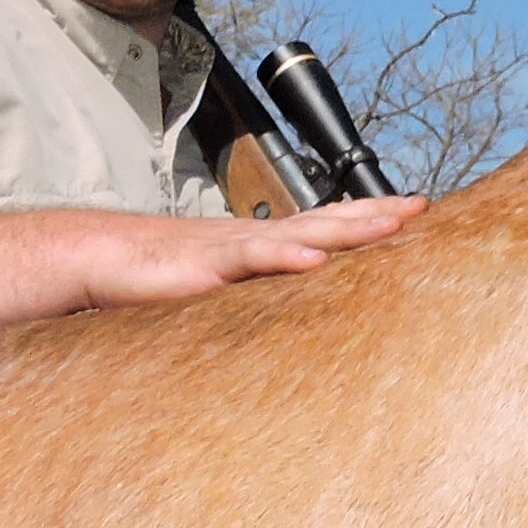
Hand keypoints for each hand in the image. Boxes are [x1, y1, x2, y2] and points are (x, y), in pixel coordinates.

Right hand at [72, 194, 413, 307]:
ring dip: (348, 230)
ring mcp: (235, 247)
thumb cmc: (160, 277)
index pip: (327, 226)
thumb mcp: (222, 289)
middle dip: (376, 216)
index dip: (369, 220)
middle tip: (422, 210)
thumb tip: (299, 318)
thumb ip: (259, 298)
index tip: (416, 213)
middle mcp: (257, 237)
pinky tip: (315, 261)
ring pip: (302, 233)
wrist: (104, 257)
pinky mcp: (207, 265)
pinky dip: (284, 257)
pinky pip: (252, 259)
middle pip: (328, 220)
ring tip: (390, 226)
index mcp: (264, 243)